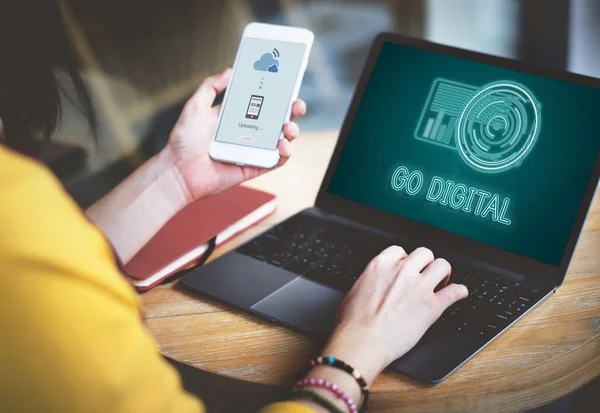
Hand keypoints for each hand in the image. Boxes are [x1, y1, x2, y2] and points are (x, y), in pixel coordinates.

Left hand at [163, 68, 306, 201]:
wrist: (178, 171)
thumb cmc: (184, 140)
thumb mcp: (195, 106)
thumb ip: (211, 87)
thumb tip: (230, 71)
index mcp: (237, 115)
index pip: (262, 101)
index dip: (277, 93)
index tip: (287, 82)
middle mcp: (248, 132)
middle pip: (278, 118)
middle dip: (292, 110)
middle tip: (297, 105)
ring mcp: (253, 150)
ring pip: (282, 139)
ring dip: (292, 131)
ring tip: (287, 128)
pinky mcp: (255, 167)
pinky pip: (276, 160)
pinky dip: (285, 153)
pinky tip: (283, 145)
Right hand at [322, 246, 467, 384]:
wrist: (363, 341)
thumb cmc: (353, 322)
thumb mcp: (355, 290)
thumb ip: (370, 281)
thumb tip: (373, 285)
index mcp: (381, 265)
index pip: (400, 251)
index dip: (405, 260)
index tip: (407, 268)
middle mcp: (403, 271)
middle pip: (424, 254)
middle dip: (426, 264)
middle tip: (425, 275)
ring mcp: (419, 287)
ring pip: (442, 266)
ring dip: (443, 273)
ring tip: (441, 282)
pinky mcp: (432, 306)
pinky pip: (455, 292)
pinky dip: (459, 292)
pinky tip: (459, 293)